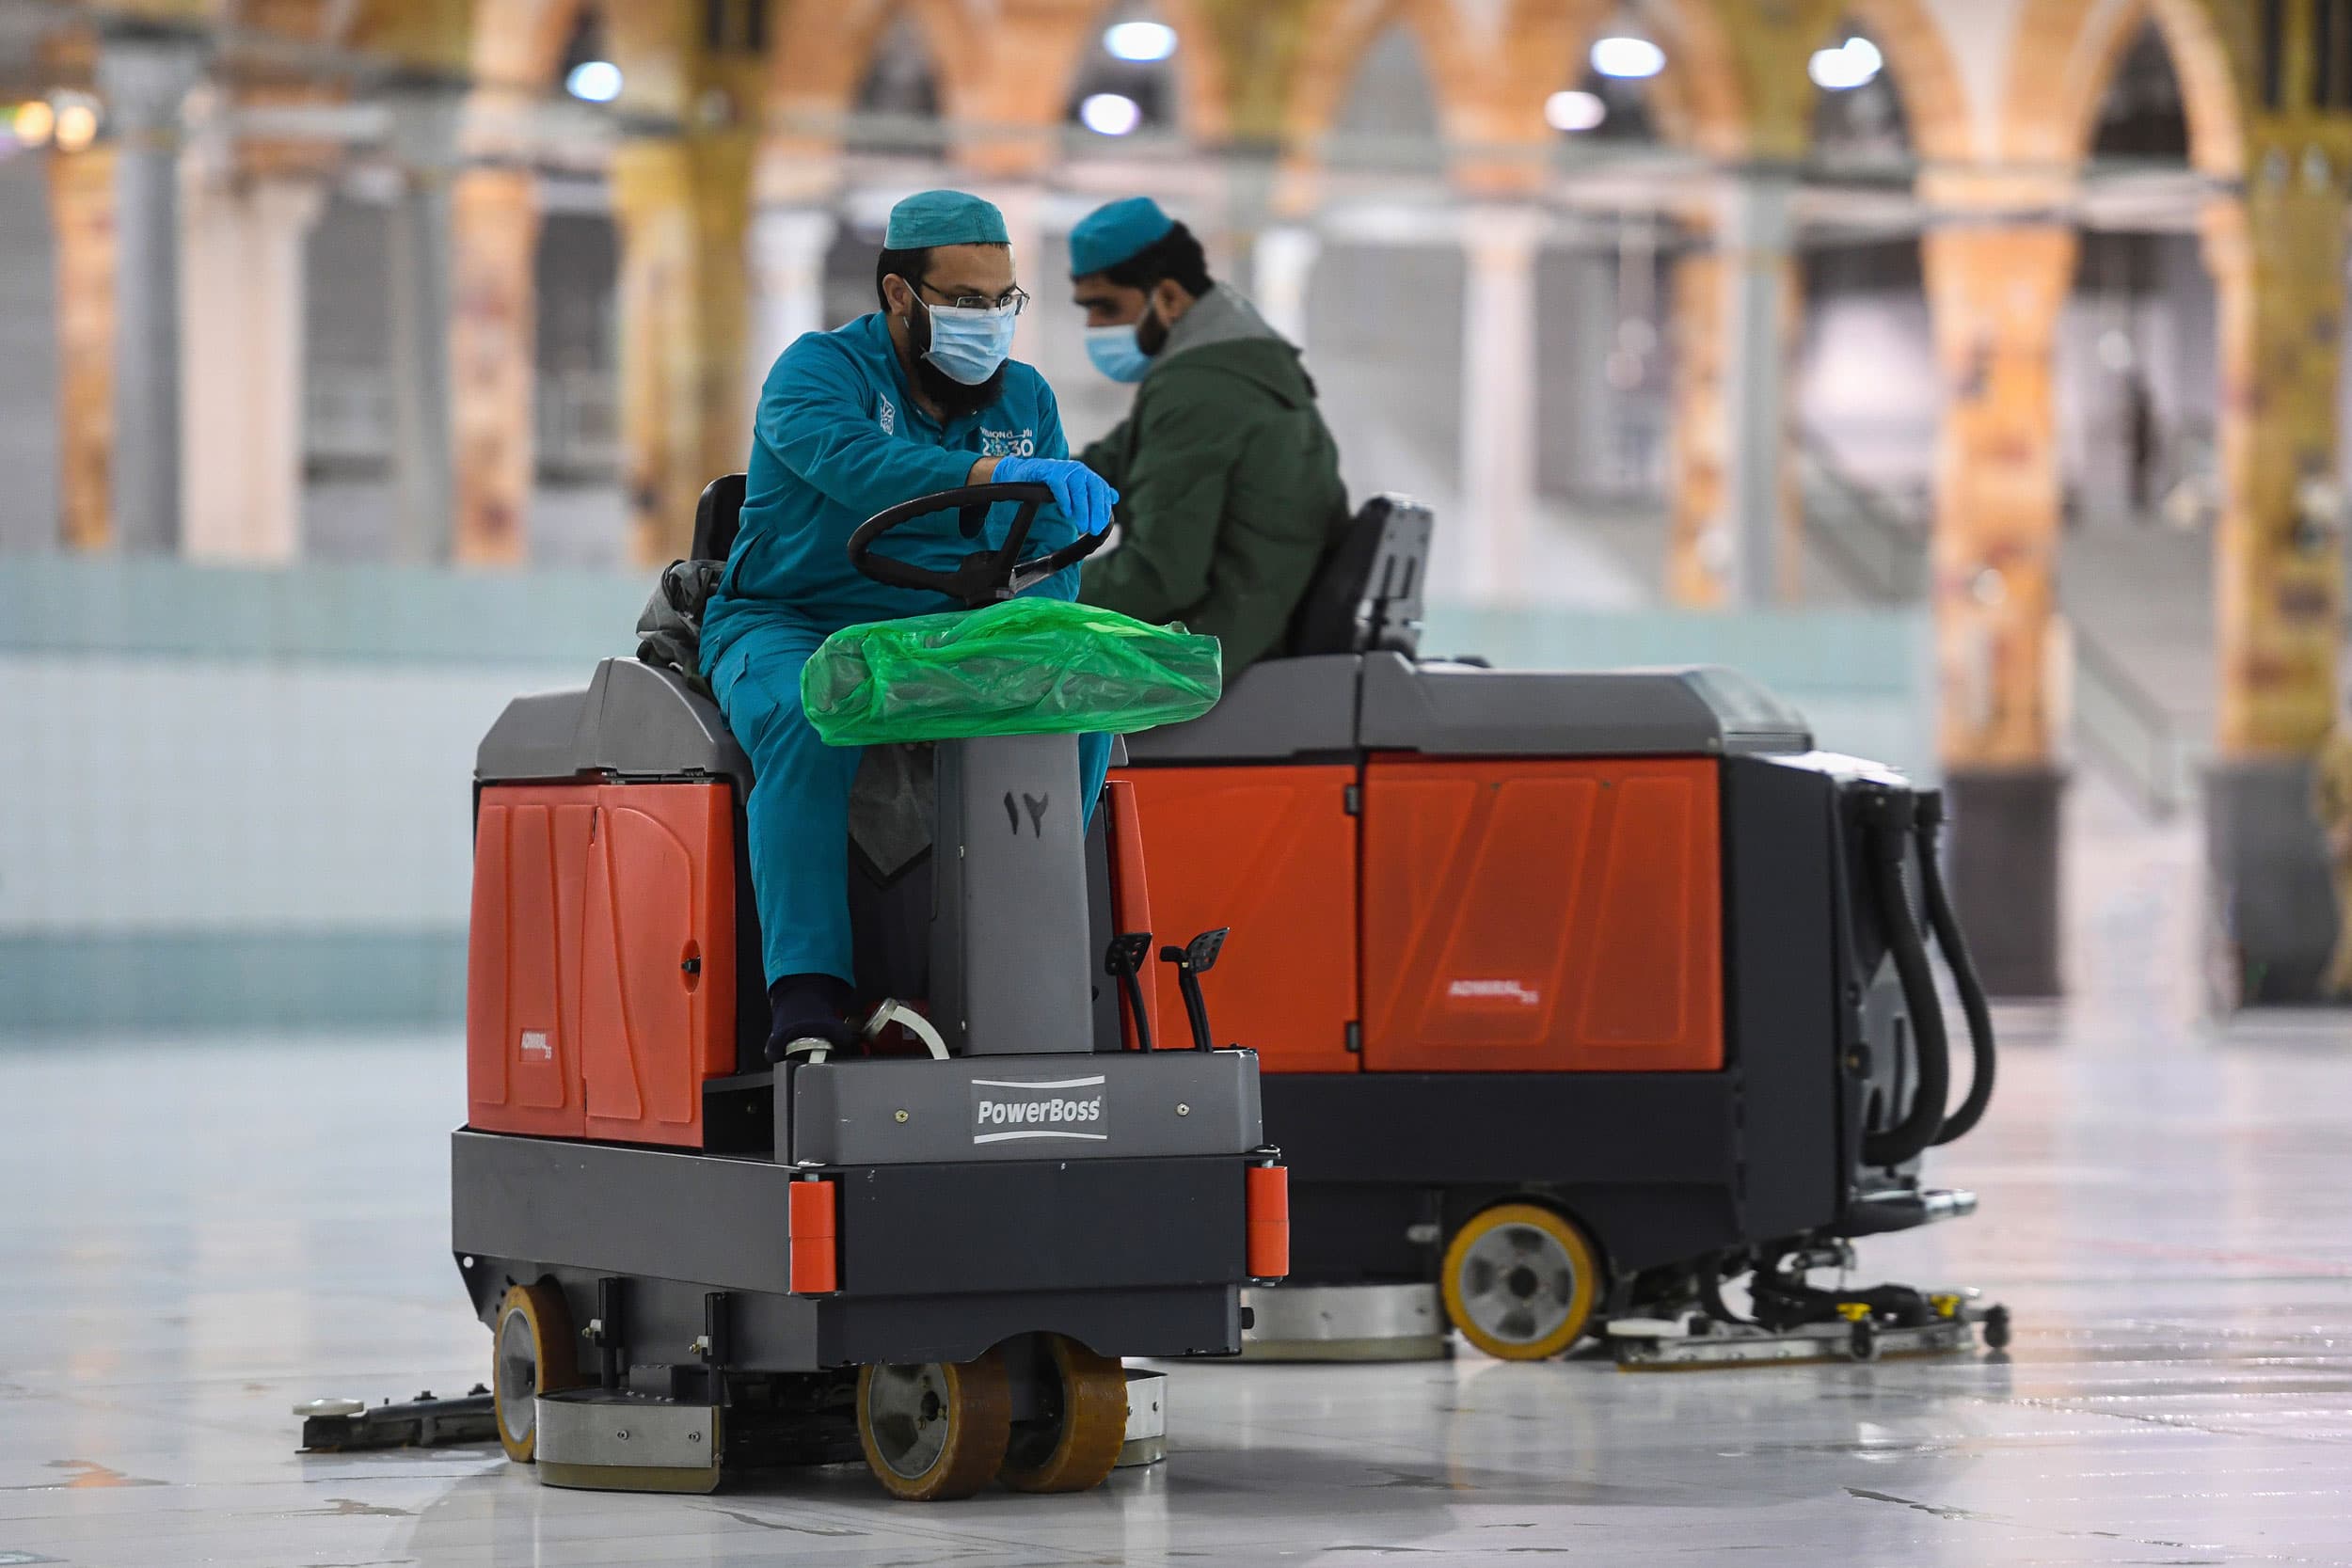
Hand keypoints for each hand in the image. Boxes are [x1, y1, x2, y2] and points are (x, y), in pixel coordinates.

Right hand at [993, 455, 1118, 536]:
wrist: (1025, 472)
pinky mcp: (1048, 471)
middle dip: (1096, 510)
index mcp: (1086, 474)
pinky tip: (1066, 513)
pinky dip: (1065, 500)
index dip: (1103, 507)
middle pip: (1093, 488)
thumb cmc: (1052, 483)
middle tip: (1094, 528)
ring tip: (1082, 526)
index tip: (1102, 525)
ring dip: (1082, 509)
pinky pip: (1059, 485)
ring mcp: (1064, 468)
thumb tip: (1115, 497)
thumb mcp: (1075, 489)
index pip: (1101, 488)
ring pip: (1078, 488)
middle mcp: (1078, 469)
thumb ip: (1094, 494)